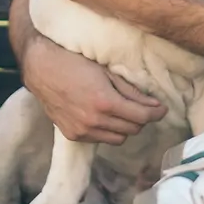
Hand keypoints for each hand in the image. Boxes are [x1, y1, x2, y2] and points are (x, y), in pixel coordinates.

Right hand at [20, 36, 166, 144]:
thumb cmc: (75, 63)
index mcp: (105, 102)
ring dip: (125, 127)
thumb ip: (132, 92)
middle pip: (133, 130)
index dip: (156, 113)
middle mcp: (94, 121)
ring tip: (122, 112)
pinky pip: (101, 140)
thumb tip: (155, 105)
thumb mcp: (107, 73)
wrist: (41, 69)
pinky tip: (104, 117)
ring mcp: (82, 131)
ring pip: (118, 139)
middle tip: (142, 107)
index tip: (162, 109)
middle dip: (141, 119)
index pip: (142, 117)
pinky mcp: (73, 136)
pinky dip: (108, 131)